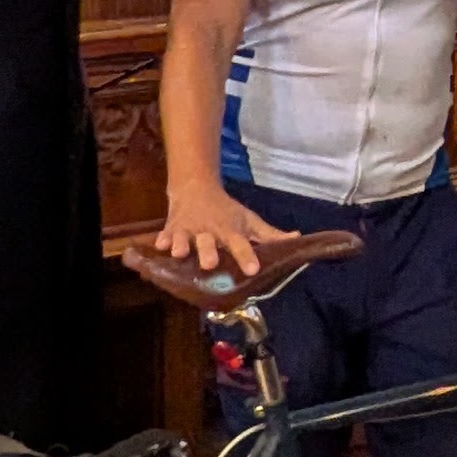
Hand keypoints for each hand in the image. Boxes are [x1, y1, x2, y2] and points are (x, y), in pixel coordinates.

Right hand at [157, 176, 272, 280]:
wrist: (197, 188)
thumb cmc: (227, 211)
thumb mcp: (249, 220)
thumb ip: (270, 234)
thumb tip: (296, 238)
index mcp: (231, 231)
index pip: (241, 244)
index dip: (246, 256)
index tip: (252, 269)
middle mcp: (211, 231)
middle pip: (210, 243)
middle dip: (208, 252)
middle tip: (210, 264)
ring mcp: (190, 229)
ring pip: (186, 239)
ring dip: (183, 245)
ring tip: (180, 253)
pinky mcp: (173, 229)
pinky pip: (167, 235)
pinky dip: (163, 239)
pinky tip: (160, 245)